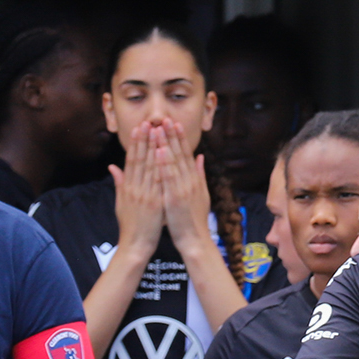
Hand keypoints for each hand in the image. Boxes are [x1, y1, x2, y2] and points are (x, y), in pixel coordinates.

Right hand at [108, 120, 164, 256]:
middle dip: (144, 140)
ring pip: (149, 167)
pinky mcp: (154, 202)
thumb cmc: (130, 226)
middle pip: (140, 160)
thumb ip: (119, 183)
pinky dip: (161, 166)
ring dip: (153, 147)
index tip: (138, 128)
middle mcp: (135, 189)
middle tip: (148, 122)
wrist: (135, 246)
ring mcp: (145, 195)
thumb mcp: (120, 203)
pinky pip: (159, 181)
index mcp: (127, 188)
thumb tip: (112, 167)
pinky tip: (165, 153)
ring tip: (157, 131)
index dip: (135, 143)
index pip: (131, 161)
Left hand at [155, 119, 215, 255]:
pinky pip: (168, 179)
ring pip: (174, 162)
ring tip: (160, 128)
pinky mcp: (175, 198)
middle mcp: (189, 181)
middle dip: (172, 135)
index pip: (185, 155)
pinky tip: (159, 151)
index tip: (174, 123)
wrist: (195, 241)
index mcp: (193, 180)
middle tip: (165, 118)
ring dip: (166, 144)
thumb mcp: (199, 195)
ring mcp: (183, 189)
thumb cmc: (193, 220)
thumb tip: (199, 157)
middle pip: (180, 154)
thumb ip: (198, 175)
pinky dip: (164, 164)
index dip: (179, 138)